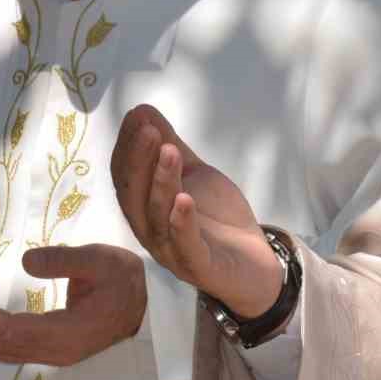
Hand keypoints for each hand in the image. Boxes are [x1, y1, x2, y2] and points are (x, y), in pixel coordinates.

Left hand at [0, 244, 145, 366]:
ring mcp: (52, 355)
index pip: (9, 331)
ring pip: (1, 351)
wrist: (144, 306)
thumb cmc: (124, 280)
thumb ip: (64, 260)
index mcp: (68, 333)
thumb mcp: (101, 259)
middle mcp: (55, 352)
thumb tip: (25, 261)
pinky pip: (9, 349)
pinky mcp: (49, 350)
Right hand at [111, 104, 282, 318]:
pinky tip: (184, 199)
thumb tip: (143, 111)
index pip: (126, 177)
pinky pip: (186, 246)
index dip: (128, 147)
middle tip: (147, 129)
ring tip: (169, 151)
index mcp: (145, 210)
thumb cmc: (218, 219)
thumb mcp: (195, 175)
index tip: (136, 115)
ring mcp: (172, 252)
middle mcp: (151, 232)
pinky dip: (182, 223)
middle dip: (138, 160)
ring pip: (158, 218)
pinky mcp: (199, 268)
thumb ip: (171, 147)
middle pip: (134, 197)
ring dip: (162, 182)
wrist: (253, 265)